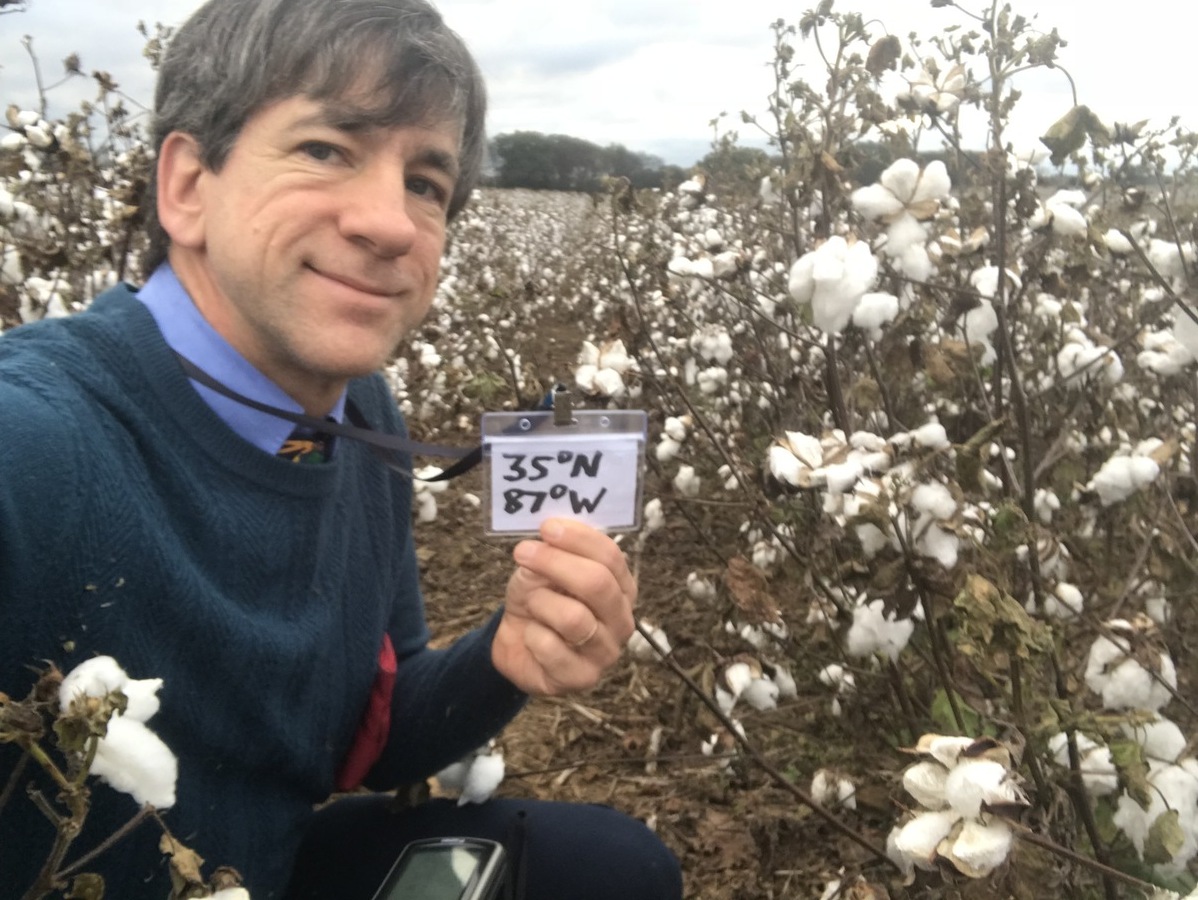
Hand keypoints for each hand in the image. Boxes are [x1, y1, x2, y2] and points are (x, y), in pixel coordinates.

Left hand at [491, 518, 635, 695]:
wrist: (518, 646)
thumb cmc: (539, 602)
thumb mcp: (541, 571)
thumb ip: (551, 553)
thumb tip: (550, 536)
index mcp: (621, 588)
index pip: (611, 557)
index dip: (579, 539)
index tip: (547, 527)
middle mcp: (621, 620)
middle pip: (598, 584)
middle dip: (556, 563)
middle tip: (524, 552)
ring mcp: (606, 652)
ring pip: (574, 618)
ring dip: (541, 602)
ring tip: (530, 601)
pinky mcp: (583, 678)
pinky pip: (552, 648)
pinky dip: (532, 635)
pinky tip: (531, 635)